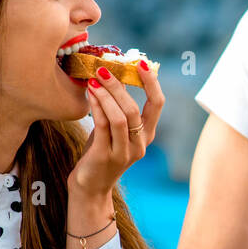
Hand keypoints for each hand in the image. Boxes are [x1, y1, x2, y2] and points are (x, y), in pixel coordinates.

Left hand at [69, 58, 164, 196]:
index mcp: (147, 135)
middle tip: (104, 69)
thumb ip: (117, 109)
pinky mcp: (106, 157)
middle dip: (119, 86)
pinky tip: (90, 95)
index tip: (140, 62)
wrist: (90, 186)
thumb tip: (112, 75)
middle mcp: (140, 144)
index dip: (151, 82)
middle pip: (135, 109)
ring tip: (93, 80)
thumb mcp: (114, 130)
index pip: (157, 104)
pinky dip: (96, 107)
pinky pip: (103, 126)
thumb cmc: (101, 152)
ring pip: (120, 118)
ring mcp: (124, 153)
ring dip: (106, 95)